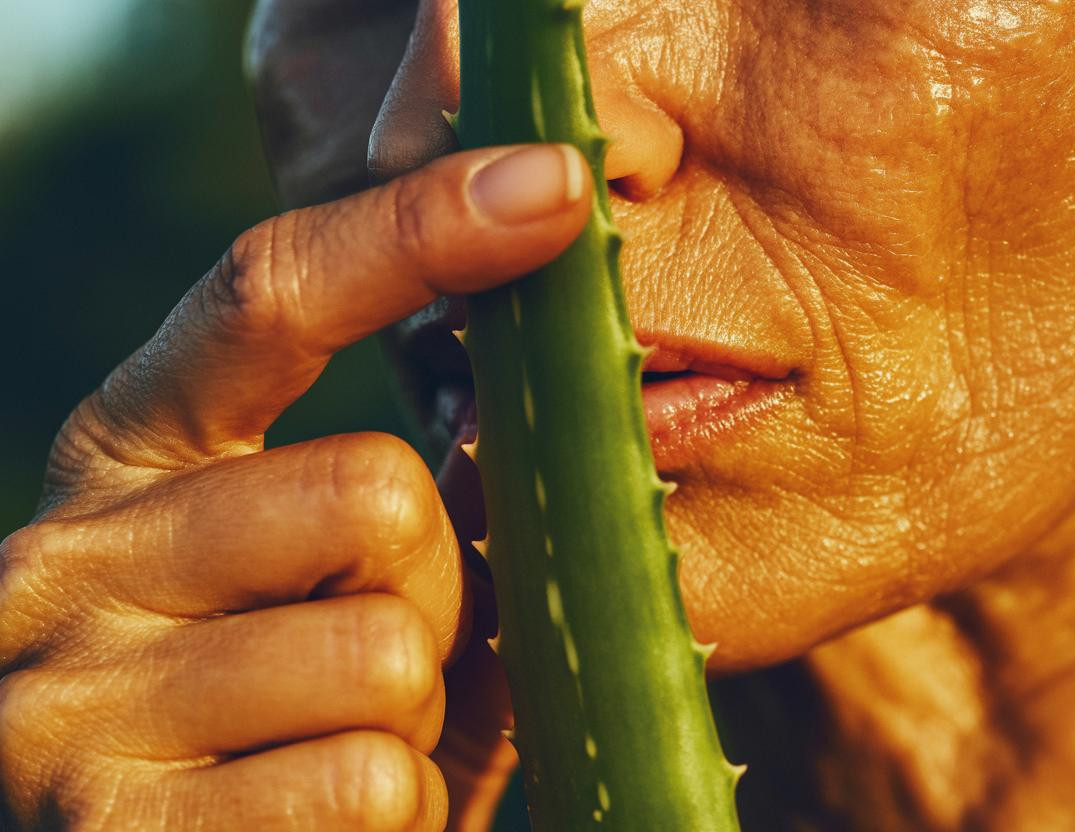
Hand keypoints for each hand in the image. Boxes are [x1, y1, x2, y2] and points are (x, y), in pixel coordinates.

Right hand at [0, 143, 590, 829]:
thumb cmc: (259, 716)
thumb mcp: (288, 580)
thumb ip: (374, 495)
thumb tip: (511, 401)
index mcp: (125, 461)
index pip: (267, 296)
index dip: (418, 230)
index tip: (553, 183)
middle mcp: (68, 560)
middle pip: (377, 493)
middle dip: (432, 589)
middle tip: (383, 653)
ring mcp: (66, 709)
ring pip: (385, 658)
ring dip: (411, 718)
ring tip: (338, 747)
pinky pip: (368, 787)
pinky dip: (393, 814)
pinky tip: (318, 827)